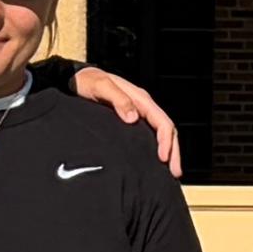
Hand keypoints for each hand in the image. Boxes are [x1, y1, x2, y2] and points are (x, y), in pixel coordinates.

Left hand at [69, 63, 183, 175]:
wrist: (77, 79)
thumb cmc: (88, 81)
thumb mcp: (101, 87)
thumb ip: (118, 100)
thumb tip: (133, 118)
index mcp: (140, 99)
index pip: (162, 121)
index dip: (166, 140)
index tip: (163, 158)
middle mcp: (143, 107)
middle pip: (166, 130)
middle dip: (173, 151)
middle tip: (175, 172)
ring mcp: (138, 114)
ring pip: (160, 134)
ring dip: (168, 152)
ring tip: (170, 172)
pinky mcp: (131, 121)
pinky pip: (149, 135)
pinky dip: (156, 149)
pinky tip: (153, 162)